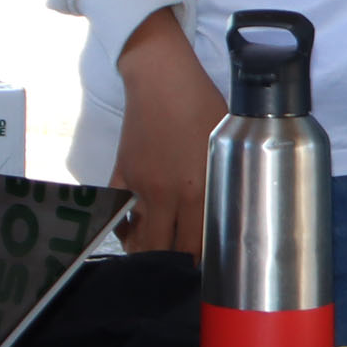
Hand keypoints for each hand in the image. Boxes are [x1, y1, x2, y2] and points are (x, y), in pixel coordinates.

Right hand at [111, 8, 222, 256]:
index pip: (196, 245)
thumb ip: (223, 179)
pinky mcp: (121, 174)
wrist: (162, 79)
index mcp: (198, 189)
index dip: (200, 262)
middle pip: (165, 249)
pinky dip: (124, 227)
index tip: (205, 267)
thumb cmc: (201, 105)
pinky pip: (117, 213)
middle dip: (174, 263)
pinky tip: (134, 230)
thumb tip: (229, 207)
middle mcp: (167, 195)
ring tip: (158, 256)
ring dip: (148, 251)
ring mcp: (140, 186)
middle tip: (182, 266)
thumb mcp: (223, 144)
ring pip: (139, 238)